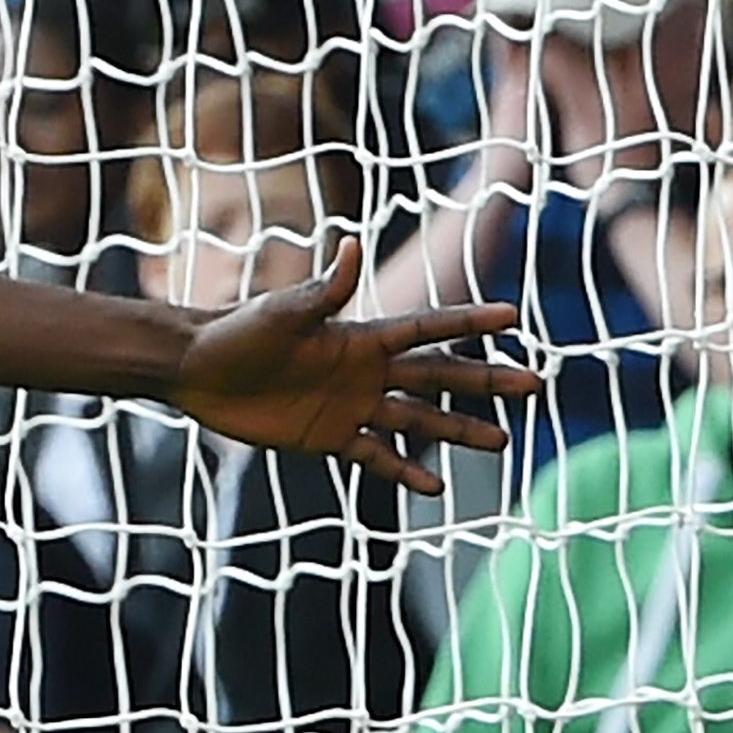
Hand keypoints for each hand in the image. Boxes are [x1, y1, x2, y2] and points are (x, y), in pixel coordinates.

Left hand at [167, 240, 540, 495]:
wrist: (197, 371)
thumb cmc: (237, 332)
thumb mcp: (282, 313)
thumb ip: (324, 289)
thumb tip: (351, 244)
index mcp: (362, 336)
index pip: (429, 329)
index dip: (469, 323)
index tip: (514, 319)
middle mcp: (366, 371)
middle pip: (439, 377)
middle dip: (486, 382)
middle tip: (534, 387)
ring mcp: (352, 406)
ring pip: (418, 420)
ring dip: (459, 430)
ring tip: (502, 441)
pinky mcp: (329, 437)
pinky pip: (375, 457)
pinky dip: (404, 471)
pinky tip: (435, 487)